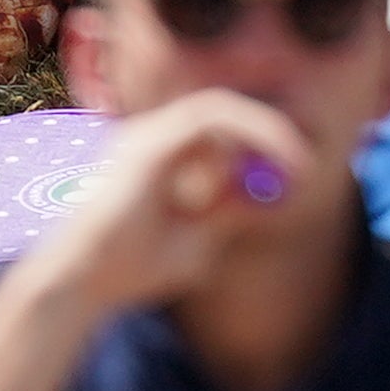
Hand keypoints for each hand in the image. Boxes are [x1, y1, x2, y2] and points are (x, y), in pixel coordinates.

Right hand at [32, 90, 325, 320]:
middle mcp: (152, 137)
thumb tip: (267, 195)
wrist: (84, 284)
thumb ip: (228, 214)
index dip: (263, 141)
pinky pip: (209, 117)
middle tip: (305, 163)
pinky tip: (270, 160)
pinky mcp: (149, 144)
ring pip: (220, 106)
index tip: (298, 172)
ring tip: (295, 162)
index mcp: (161, 157)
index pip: (221, 129)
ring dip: (264, 129)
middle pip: (224, 109)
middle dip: (271, 129)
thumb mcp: (198, 242)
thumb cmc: (132, 268)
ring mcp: (147, 135)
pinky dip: (248, 132)